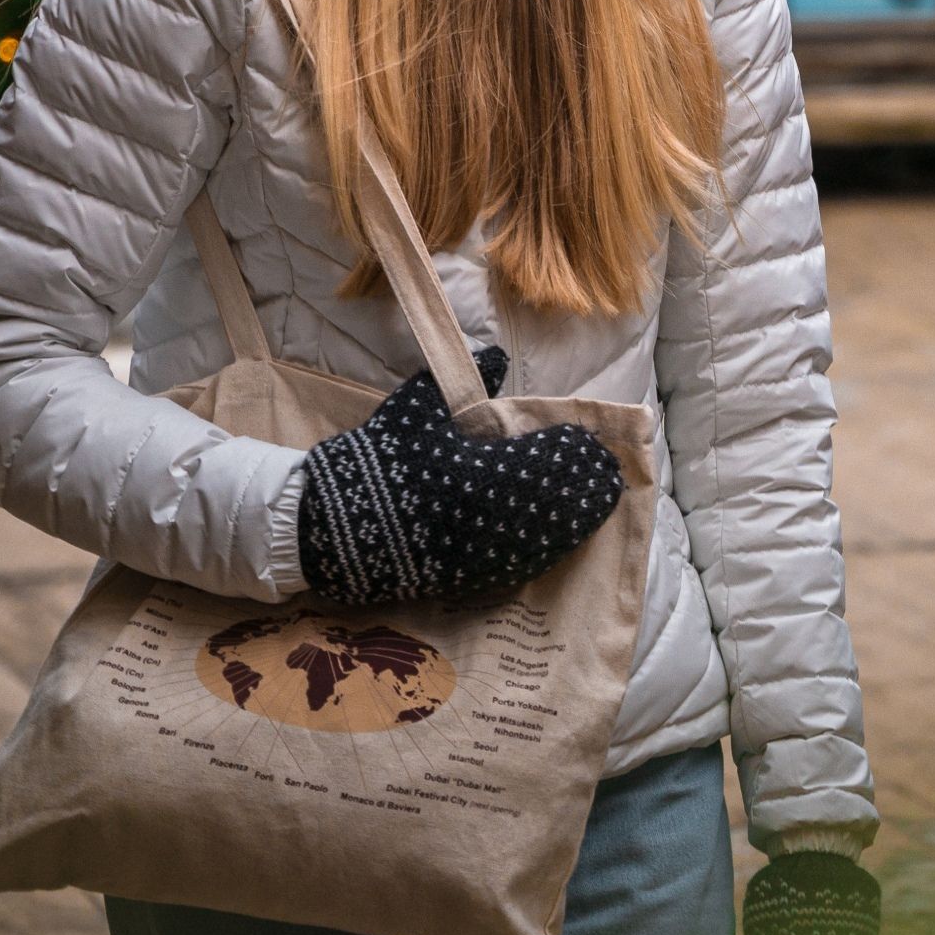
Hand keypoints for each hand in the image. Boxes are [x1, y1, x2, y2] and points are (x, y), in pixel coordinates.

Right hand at [294, 346, 625, 606]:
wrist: (328, 527)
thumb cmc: (375, 461)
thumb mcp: (414, 410)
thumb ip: (459, 381)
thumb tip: (495, 355)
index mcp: (482, 469)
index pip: (548, 459)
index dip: (574, 451)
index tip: (588, 440)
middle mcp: (492, 514)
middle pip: (559, 501)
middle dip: (586, 485)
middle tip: (606, 472)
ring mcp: (483, 552)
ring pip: (549, 538)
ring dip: (580, 519)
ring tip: (599, 503)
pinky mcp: (469, 579)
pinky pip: (524, 565)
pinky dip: (551, 549)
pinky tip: (564, 539)